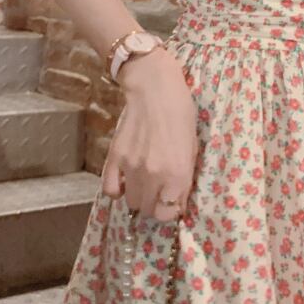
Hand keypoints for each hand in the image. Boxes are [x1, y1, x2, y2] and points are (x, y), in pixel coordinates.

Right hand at [100, 47, 198, 221]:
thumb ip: (185, 177)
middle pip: (149, 210)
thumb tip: (177, 201)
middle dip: (156, 205)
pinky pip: (110, 189)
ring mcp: (131, 168)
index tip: (173, 201)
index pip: (169, 213)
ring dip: (138, 197)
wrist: (155, 90)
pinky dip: (117, 190)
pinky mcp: (114, 158)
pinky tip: (125, 180)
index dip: (171, 209)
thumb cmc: (181, 113)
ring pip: (131, 202)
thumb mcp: (193, 147)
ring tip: (144, 183)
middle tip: (159, 191)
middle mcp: (154, 176)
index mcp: (177, 174)